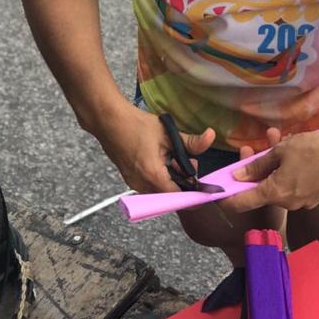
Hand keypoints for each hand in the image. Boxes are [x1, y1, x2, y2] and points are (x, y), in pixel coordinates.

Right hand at [98, 104, 215, 193]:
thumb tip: (211, 137)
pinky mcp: (129, 178)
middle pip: (169, 195)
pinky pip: (149, 186)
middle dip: (182, 183)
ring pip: (159, 191)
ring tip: (172, 158)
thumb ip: (191, 141)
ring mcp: (133, 183)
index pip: (178, 197)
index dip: (192, 194)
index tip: (203, 188)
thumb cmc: (136, 125)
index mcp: (153, 175)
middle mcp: (141, 184)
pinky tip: (161, 160)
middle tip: (186, 162)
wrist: (108, 120)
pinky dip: (159, 177)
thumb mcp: (167, 133)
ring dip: (170, 180)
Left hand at [225, 128, 318, 211]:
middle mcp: (288, 203)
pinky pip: (293, 185)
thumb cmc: (312, 148)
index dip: (227, 199)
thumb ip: (257, 166)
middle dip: (253, 171)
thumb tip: (239, 176)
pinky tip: (291, 151)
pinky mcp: (314, 197)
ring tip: (273, 139)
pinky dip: (287, 171)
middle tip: (249, 150)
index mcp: (276, 193)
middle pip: (261, 190)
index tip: (217, 193)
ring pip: (278, 184)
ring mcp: (303, 202)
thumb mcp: (280, 151)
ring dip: (272, 165)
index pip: (243, 203)